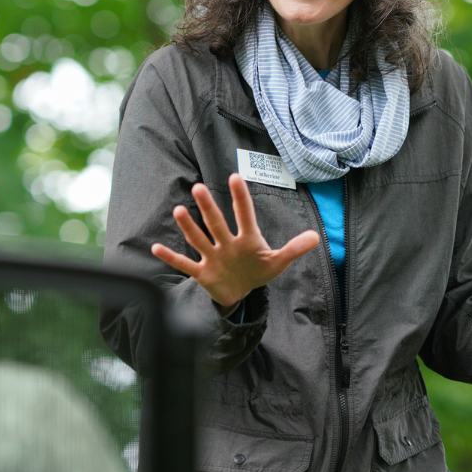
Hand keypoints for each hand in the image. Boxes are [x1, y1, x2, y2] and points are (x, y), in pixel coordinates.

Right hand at [151, 174, 319, 309]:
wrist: (240, 293)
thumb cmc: (257, 270)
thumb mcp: (277, 262)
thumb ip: (293, 249)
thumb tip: (316, 237)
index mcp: (247, 239)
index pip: (244, 214)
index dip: (240, 197)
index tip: (234, 177)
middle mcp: (227, 243)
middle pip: (217, 223)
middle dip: (209, 208)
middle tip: (199, 187)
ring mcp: (213, 257)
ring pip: (199, 240)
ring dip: (189, 227)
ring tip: (179, 210)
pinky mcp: (203, 273)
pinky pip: (185, 265)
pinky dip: (172, 258)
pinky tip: (156, 248)